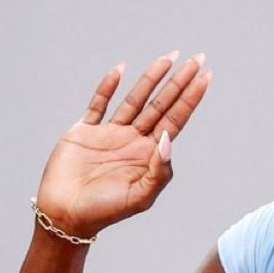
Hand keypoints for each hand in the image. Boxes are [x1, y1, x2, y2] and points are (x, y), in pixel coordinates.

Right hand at [34, 51, 210, 238]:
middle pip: (161, 104)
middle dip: (179, 82)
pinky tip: (121, 69)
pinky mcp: (85, 131)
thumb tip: (167, 138)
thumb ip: (159, 171)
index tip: (206, 77)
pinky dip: (108, 87)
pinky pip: (99, 104)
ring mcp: (110, 133)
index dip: (191, 99)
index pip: (175, 120)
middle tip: (197, 58)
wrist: (67, 214)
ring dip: (151, 78)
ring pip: (135, 99)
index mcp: (148, 155)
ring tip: (169, 57)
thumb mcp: (141, 197)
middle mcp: (133, 140)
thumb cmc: (105, 211)